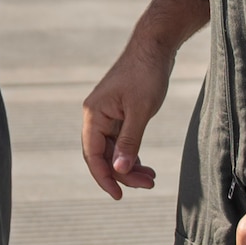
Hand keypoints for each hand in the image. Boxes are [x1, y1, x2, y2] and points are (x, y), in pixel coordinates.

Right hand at [81, 0, 208, 198]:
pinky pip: (120, 141)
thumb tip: (119, 170)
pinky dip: (132, 154)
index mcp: (93, 114)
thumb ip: (129, 142)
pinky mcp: (119, 113)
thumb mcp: (140, 111)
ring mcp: (107, 115)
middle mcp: (95, 116)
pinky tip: (146, 165)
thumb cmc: (146, 75)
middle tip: (149, 184)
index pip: (92, 154)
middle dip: (122, 174)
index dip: (104, 178)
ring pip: (112, 150)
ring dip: (129, 166)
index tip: (119, 197)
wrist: (153, 47)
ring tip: (151, 178)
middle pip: (101, 155)